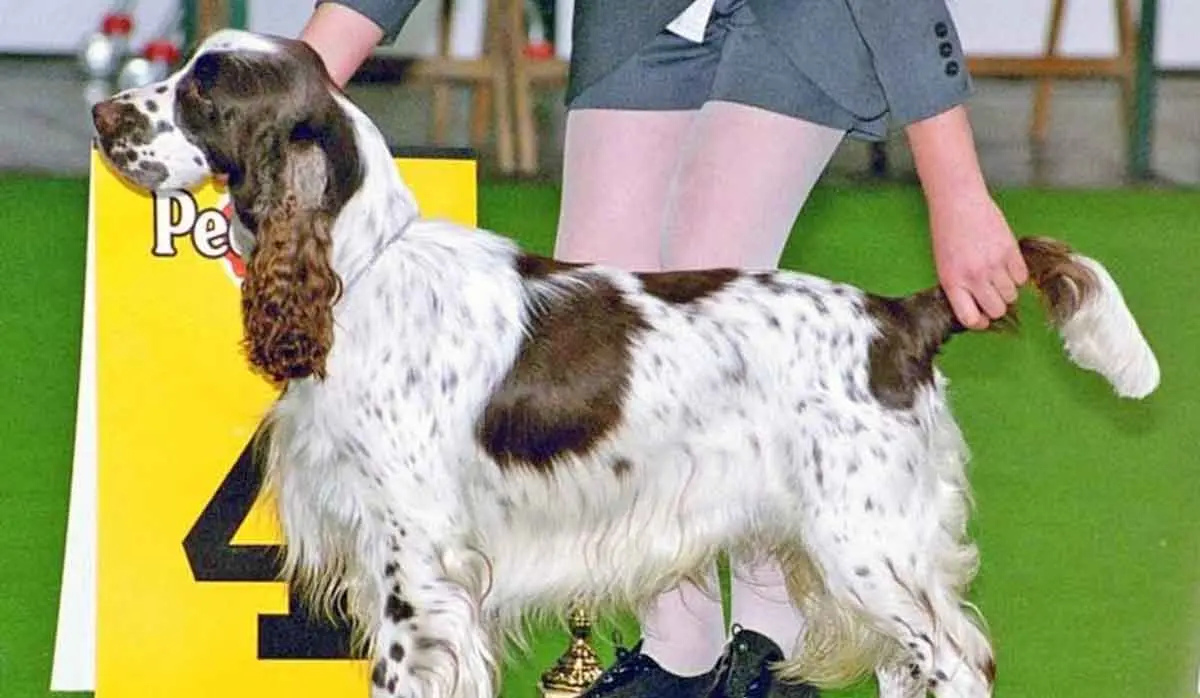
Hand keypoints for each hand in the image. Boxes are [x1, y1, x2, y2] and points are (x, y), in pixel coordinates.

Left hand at [929, 192, 1027, 329]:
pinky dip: (1017, 275)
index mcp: (952, 283)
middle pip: (997, 310)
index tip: (982, 317)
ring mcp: (994, 264)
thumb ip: (959, 288)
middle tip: (992, 294)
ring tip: (996, 275)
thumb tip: (978, 311)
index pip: (971, 318)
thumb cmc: (947, 234)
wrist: (958, 202)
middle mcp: (974, 277)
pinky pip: (1022, 277)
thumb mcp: (944, 266)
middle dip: (996, 306)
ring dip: (1007, 290)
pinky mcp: (1010, 251)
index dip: (979, 322)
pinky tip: (1005, 264)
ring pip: (1012, 295)